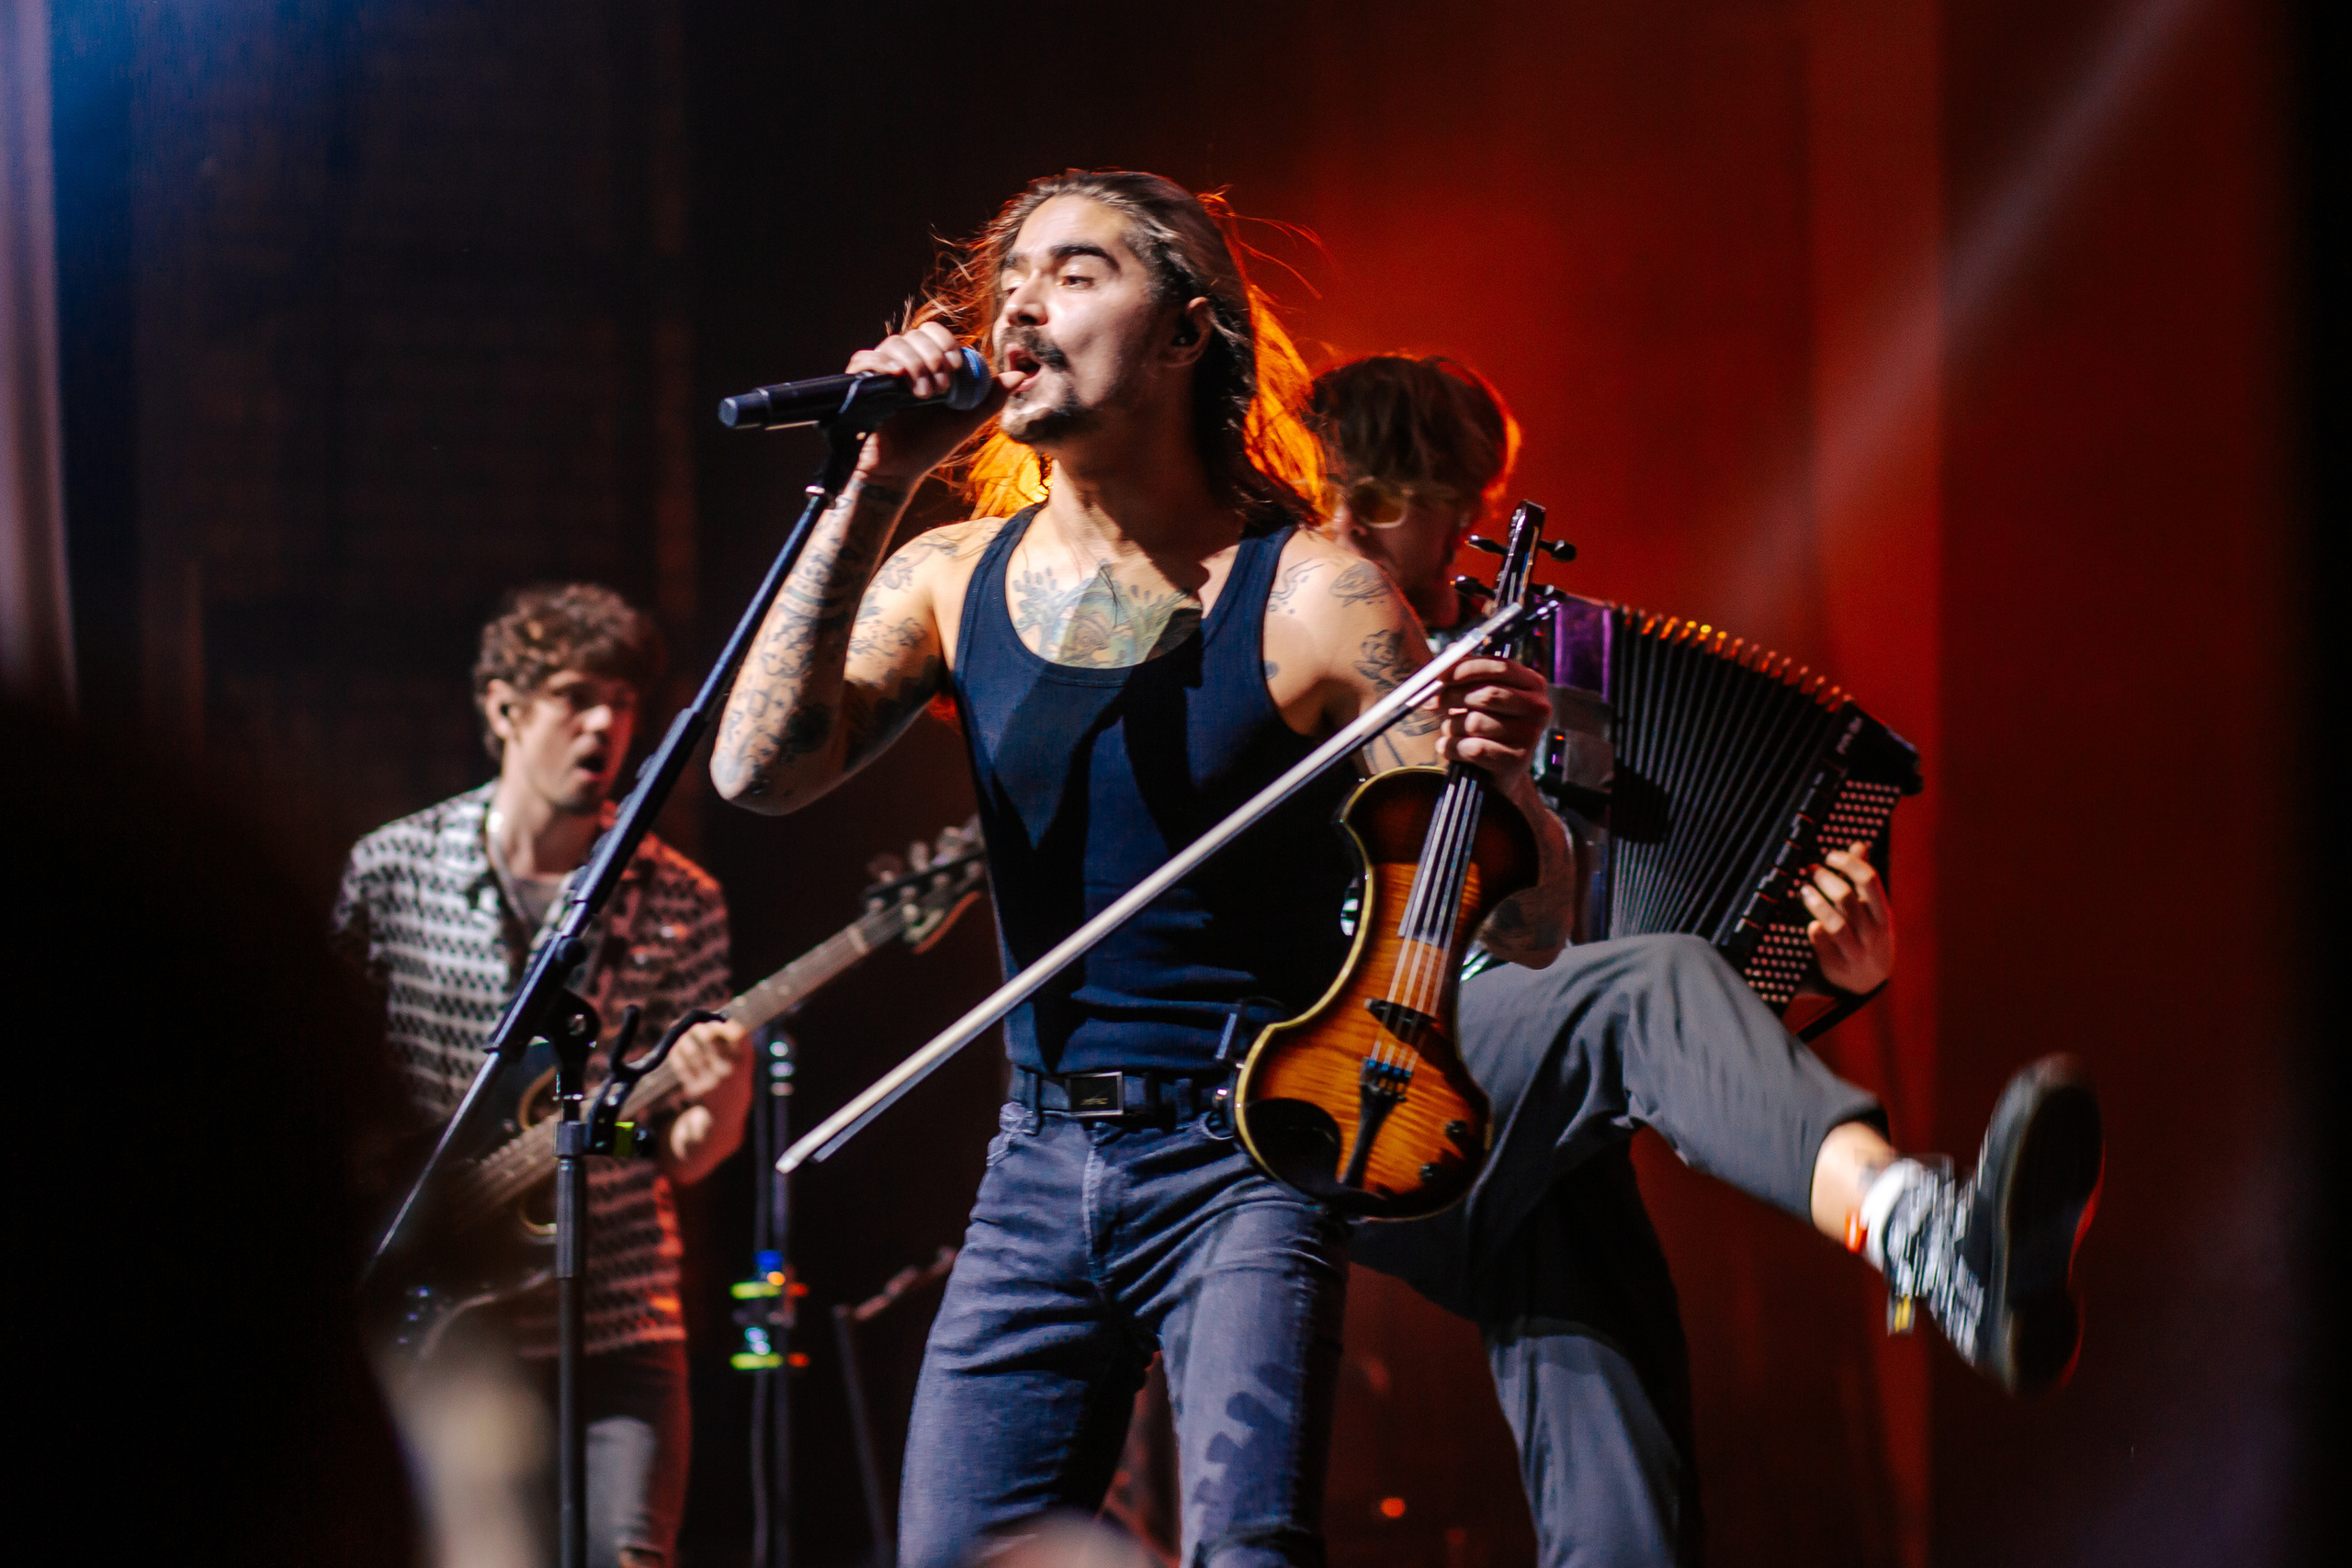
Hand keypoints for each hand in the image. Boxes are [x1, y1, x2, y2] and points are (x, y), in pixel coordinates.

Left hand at [661, 1018, 752, 1185]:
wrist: (729, 1114)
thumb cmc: (733, 1079)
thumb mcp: (741, 1062)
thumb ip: (728, 1042)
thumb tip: (700, 1020)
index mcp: (746, 1060)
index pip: (737, 1033)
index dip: (722, 1024)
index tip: (713, 1021)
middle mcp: (732, 1071)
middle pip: (709, 1038)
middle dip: (696, 1027)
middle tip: (689, 1024)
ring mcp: (714, 1081)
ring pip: (692, 1051)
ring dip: (682, 1038)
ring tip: (677, 1031)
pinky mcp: (698, 1090)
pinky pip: (682, 1066)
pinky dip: (676, 1054)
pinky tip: (674, 1048)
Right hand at [849, 321, 1017, 487]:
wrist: (900, 472)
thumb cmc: (929, 446)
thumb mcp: (966, 421)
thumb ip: (990, 398)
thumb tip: (1019, 376)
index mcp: (927, 365)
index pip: (934, 333)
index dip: (946, 342)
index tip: (957, 367)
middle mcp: (904, 364)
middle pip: (915, 335)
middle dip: (933, 355)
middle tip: (943, 386)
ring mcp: (881, 373)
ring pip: (894, 344)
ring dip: (915, 363)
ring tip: (926, 394)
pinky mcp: (860, 385)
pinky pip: (864, 359)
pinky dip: (882, 363)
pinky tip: (898, 379)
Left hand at [1437, 656, 1550, 781]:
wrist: (1499, 773)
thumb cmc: (1486, 727)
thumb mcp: (1479, 696)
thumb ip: (1465, 674)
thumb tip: (1446, 657)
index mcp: (1533, 684)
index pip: (1499, 667)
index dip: (1466, 668)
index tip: (1440, 674)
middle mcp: (1539, 708)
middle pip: (1488, 694)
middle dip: (1454, 697)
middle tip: (1435, 704)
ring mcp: (1531, 736)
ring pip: (1475, 723)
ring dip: (1452, 727)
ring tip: (1453, 732)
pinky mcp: (1517, 761)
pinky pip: (1472, 748)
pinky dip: (1453, 748)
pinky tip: (1452, 748)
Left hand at [1802, 842, 1894, 993]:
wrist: (1870, 983)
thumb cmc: (1868, 936)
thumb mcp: (1873, 910)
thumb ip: (1864, 879)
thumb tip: (1858, 844)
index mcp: (1882, 914)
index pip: (1869, 880)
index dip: (1848, 862)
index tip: (1831, 855)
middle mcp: (1871, 933)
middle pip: (1847, 898)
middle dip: (1826, 879)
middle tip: (1812, 871)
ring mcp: (1855, 951)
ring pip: (1834, 923)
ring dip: (1815, 903)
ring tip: (1804, 890)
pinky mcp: (1837, 967)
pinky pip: (1823, 946)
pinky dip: (1815, 932)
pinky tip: (1810, 925)